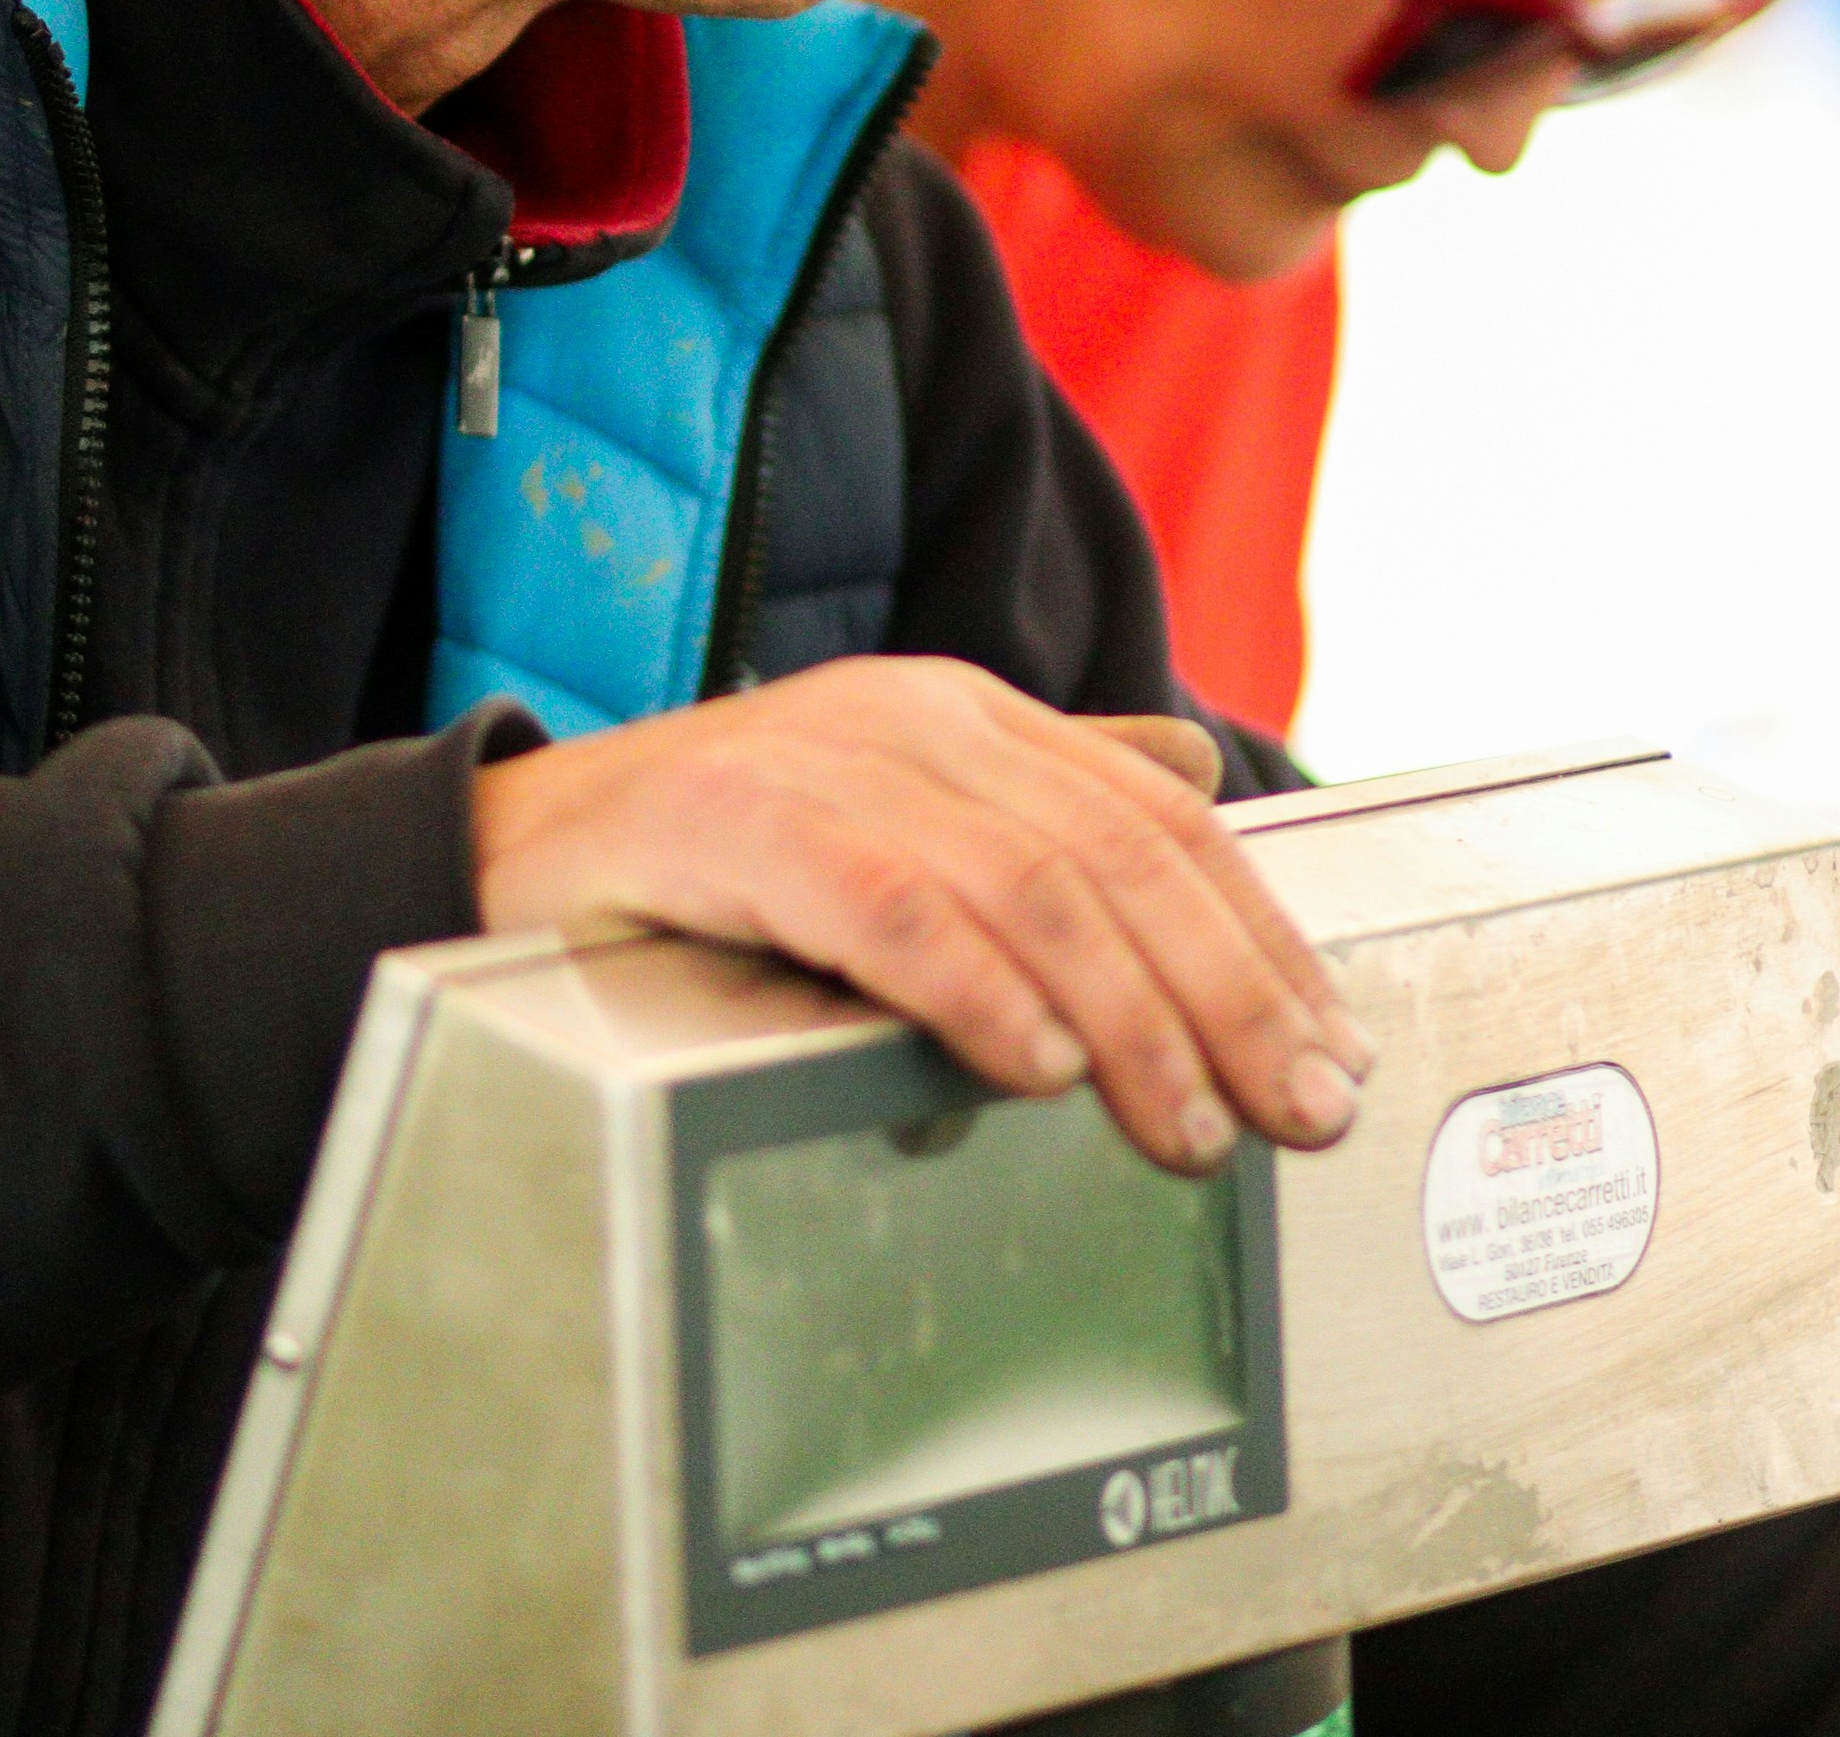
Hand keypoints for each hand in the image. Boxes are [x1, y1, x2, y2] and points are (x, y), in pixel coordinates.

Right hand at [470, 656, 1370, 1174]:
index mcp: (964, 715)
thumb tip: (1190, 769)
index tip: (1326, 1046)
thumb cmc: (718, 862)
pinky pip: (887, 905)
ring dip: (1127, 1016)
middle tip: (1290, 1108)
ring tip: (1181, 1124)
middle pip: (1113, 852)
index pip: (1155, 814)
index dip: (1256, 932)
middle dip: (1224, 991)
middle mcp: (912, 717)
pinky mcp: (733, 819)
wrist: (512, 855)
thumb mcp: (898, 818)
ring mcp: (820, 759)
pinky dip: (977, 988)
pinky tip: (1035, 1065)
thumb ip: (1034, 798)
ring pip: (1024, 881)